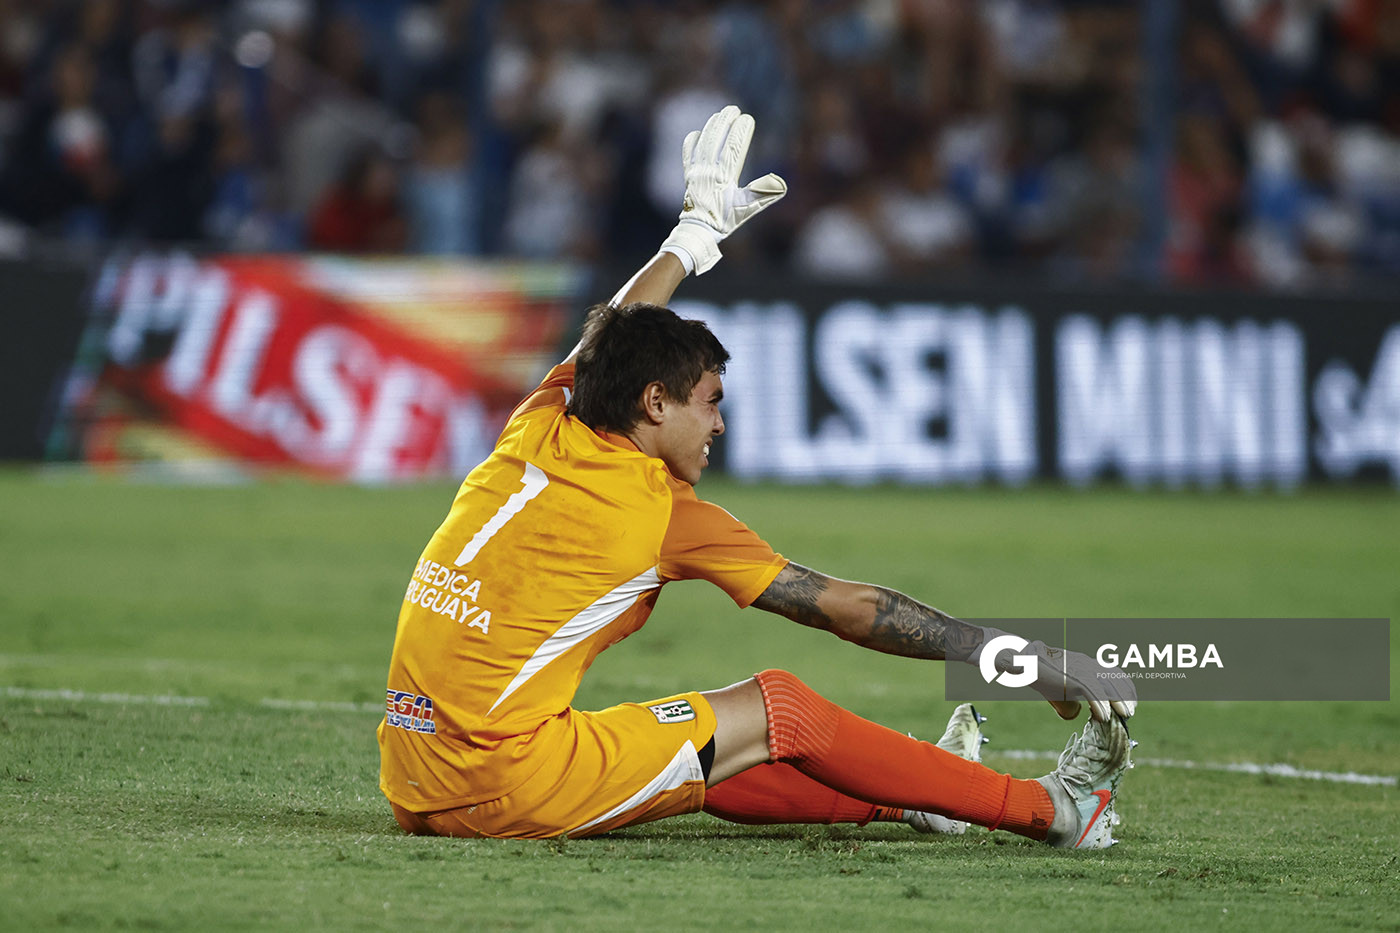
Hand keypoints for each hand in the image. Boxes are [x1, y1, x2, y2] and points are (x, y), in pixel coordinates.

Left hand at [660, 105, 786, 274]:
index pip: (733, 148)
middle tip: (733, 109)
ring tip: (719, 115)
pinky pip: (688, 155)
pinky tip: (696, 134)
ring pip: (703, 144)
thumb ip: (762, 194)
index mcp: (724, 178)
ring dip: (711, 127)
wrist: (699, 231)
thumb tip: (779, 183)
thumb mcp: (746, 209)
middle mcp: (708, 172)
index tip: (747, 119)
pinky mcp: (689, 176)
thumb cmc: (725, 220)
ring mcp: (696, 173)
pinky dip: (691, 143)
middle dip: (724, 122)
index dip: (740, 132)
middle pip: (716, 140)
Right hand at [1022, 641, 1137, 722]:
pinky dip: (1100, 705)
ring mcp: (1080, 669)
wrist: (1024, 663)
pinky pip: (1092, 691)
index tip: (1131, 702)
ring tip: (1125, 716)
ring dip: (1119, 702)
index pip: (1115, 673)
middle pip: (1115, 679)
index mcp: (1087, 664)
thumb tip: (1076, 714)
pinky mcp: (1072, 677)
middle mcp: (1087, 664)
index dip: (1126, 688)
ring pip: (1108, 685)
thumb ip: (1070, 701)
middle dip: (1126, 697)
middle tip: (1130, 713)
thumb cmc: (1040, 676)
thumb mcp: (1059, 690)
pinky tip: (1104, 717)